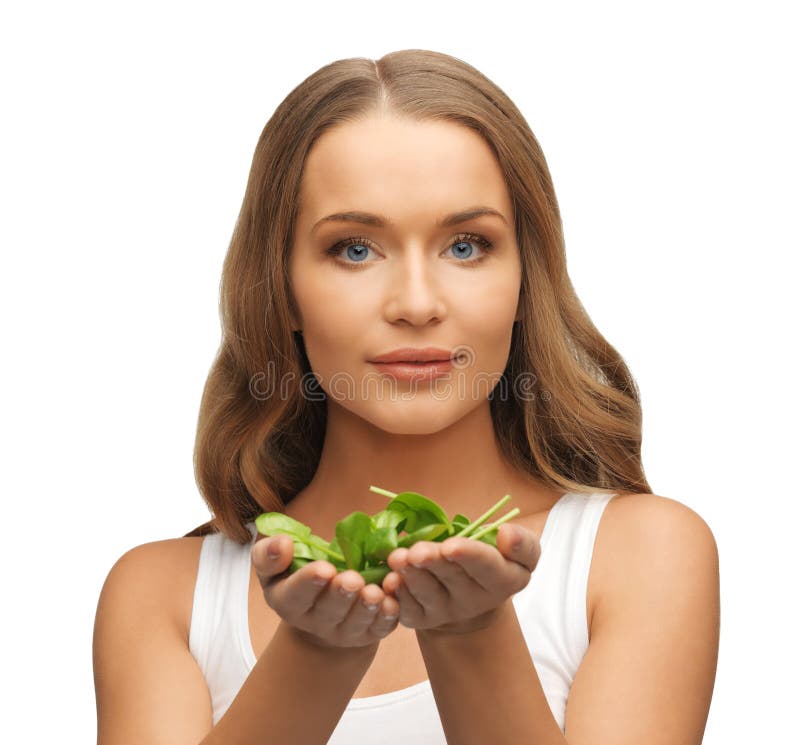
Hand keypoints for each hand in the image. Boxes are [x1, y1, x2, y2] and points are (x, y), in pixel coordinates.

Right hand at [252, 534, 400, 648]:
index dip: (308, 582)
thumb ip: (268, 555)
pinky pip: (380, 628)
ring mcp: (344, 631)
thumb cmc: (296, 577)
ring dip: (366, 607)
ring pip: (356, 622)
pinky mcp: (369, 632)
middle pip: (329, 611)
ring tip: (374, 592)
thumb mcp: (274, 566)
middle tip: (351, 579)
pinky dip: (387, 616)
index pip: (295, 594)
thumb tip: (281, 543)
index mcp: (288, 601)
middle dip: (341, 595)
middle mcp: (315, 622)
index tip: (323, 569)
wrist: (321, 608)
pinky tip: (393, 602)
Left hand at [380, 523, 540, 633]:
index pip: (487, 567)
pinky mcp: (419, 617)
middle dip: (433, 562)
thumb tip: (507, 535)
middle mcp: (473, 601)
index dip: (469, 556)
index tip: (451, 545)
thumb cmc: (494, 560)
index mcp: (503, 580)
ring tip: (397, 559)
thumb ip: (523, 544)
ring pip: (426, 594)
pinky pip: (406, 608)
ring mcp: (444, 611)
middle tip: (417, 551)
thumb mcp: (520, 551)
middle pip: (451, 578)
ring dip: (410, 576)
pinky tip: (388, 580)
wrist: (471, 592)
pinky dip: (396, 594)